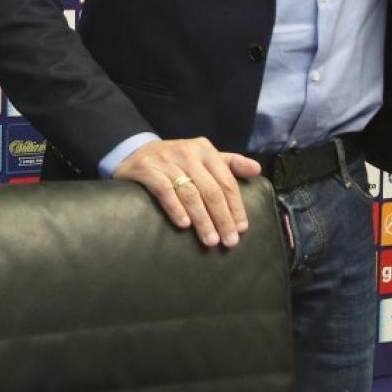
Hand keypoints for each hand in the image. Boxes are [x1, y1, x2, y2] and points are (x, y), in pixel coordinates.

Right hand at [111, 137, 261, 248]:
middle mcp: (188, 152)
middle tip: (229, 241)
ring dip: (203, 220)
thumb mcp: (203, 157)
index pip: (226, 181)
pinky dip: (176, 208)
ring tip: (211, 240)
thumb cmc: (176, 160)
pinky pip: (165, 191)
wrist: (134, 151)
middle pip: (211, 190)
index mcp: (205, 150)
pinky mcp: (148, 170)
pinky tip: (184, 225)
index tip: (242, 228)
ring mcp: (167, 161)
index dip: (236, 206)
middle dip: (222, 218)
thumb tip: (257, 170)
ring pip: (190, 193)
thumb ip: (230, 163)